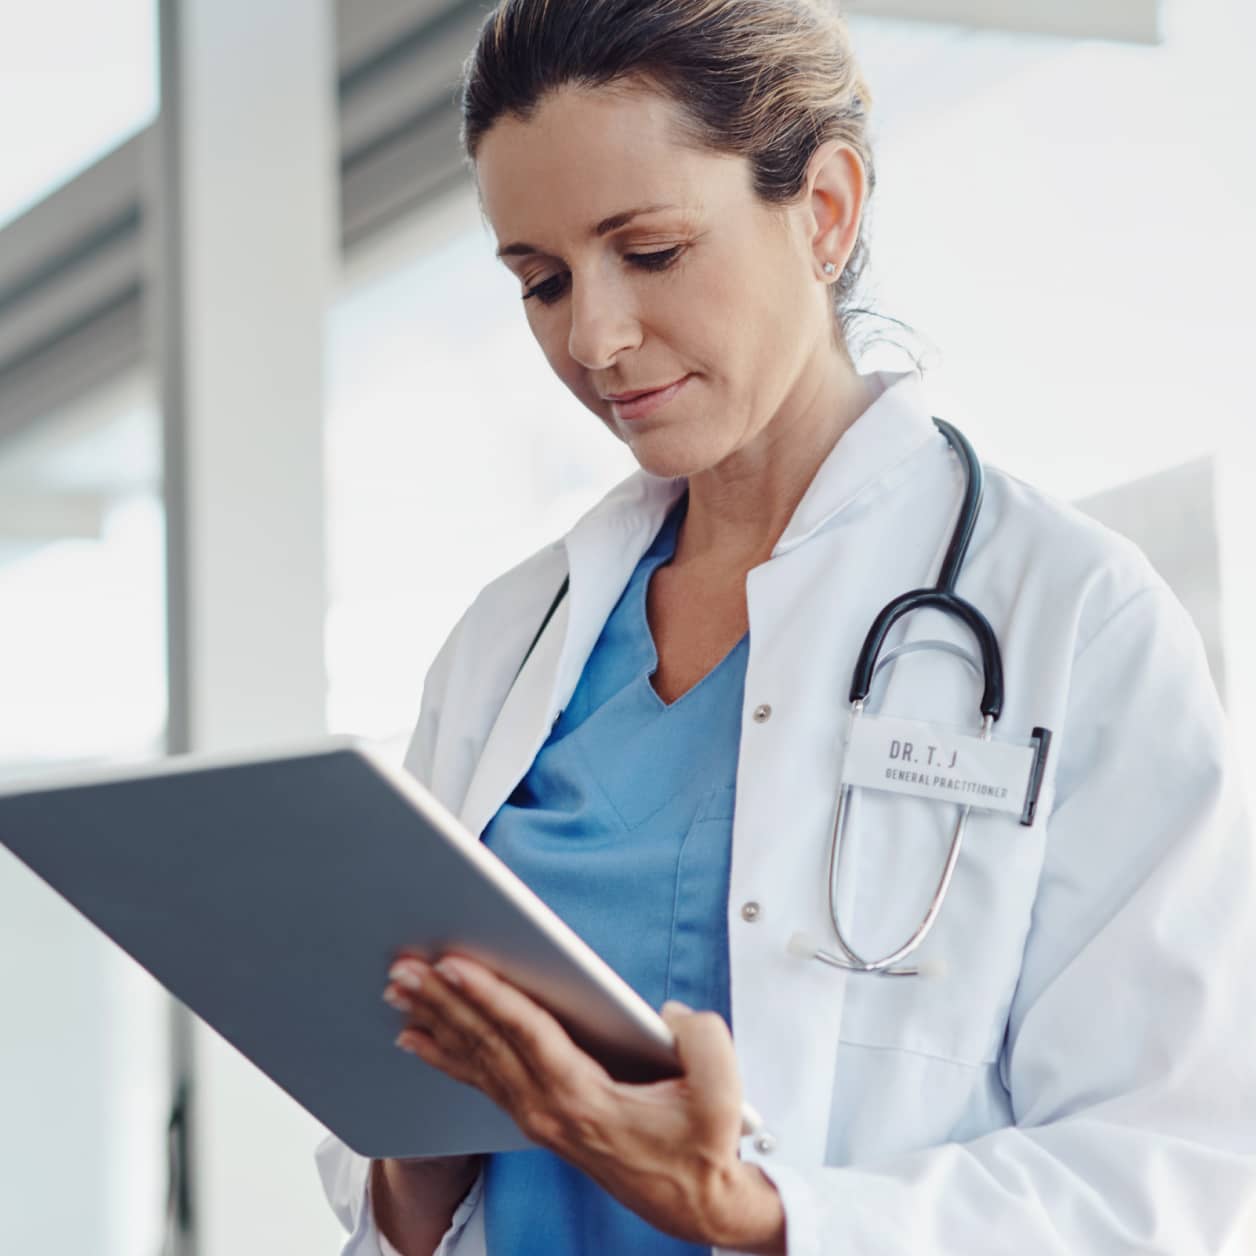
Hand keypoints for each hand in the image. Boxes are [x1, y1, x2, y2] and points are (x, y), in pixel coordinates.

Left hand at [382, 955, 785, 1252]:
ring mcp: (538, 1118)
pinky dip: (445, 1054)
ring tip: (398, 990)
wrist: (696, 1205)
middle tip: (403, 966)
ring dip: (435, 1021)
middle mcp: (549, 1110)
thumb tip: (666, 1012)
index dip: (489, 997)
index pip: (527, 1036)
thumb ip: (701, 1040)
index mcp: (585, 1100)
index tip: (453, 965)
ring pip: (476, 1060)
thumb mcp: (723, 1094)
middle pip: (486, 1044)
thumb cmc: (704, 1147)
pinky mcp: (539, 1119)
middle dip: (442, 1002)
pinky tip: (418, 1037)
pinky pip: (481, 1079)